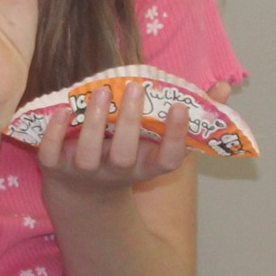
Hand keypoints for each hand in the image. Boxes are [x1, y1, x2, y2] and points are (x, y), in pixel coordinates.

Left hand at [36, 80, 193, 197]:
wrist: (81, 188)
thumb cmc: (129, 152)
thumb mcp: (158, 139)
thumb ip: (192, 114)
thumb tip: (224, 86)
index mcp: (146, 166)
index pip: (168, 160)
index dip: (176, 138)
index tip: (181, 107)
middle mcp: (116, 172)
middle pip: (124, 155)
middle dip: (129, 122)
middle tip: (134, 86)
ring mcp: (83, 171)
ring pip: (87, 154)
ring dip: (93, 122)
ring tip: (100, 90)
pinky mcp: (54, 167)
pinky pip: (51, 154)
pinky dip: (54, 132)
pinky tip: (62, 108)